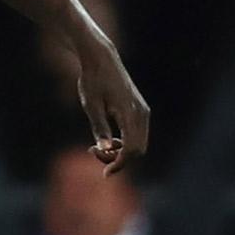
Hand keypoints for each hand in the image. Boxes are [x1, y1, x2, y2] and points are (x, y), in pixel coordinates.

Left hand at [75, 36, 150, 176]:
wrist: (101, 60)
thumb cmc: (92, 81)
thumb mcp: (91, 105)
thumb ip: (99, 127)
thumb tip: (104, 148)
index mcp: (131, 113)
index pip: (133, 149)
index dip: (120, 164)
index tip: (104, 173)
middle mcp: (142, 114)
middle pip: (139, 150)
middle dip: (118, 159)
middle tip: (92, 152)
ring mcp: (143, 112)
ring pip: (139, 143)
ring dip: (121, 151)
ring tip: (96, 147)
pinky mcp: (140, 111)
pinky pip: (137, 135)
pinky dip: (124, 143)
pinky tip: (107, 141)